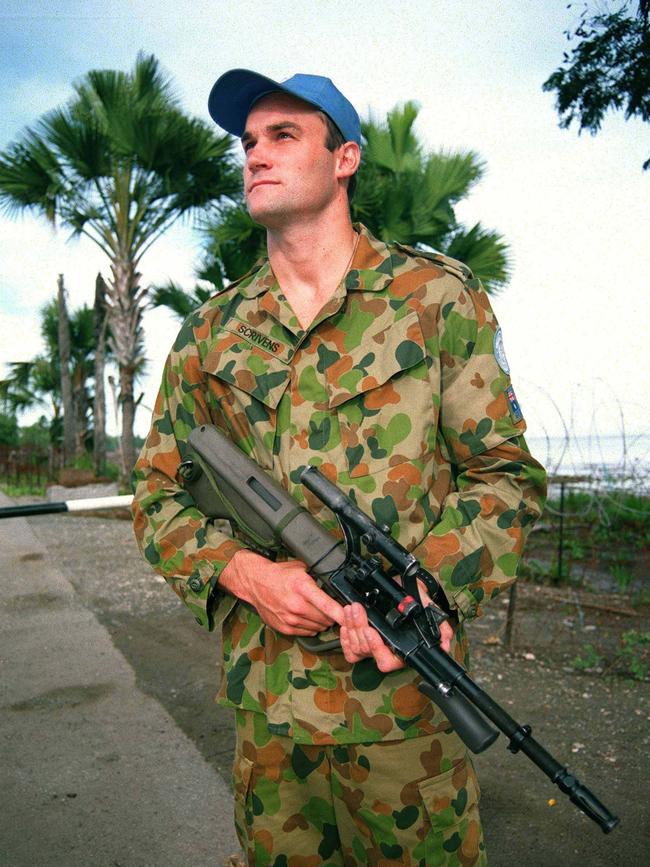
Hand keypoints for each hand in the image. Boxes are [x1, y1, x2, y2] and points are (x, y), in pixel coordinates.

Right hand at [219, 549, 344, 635]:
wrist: (255, 583)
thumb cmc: (279, 574)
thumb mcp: (301, 568)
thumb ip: (318, 577)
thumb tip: (336, 584)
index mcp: (302, 587)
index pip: (327, 604)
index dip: (341, 613)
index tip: (351, 617)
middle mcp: (296, 605)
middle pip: (325, 618)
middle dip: (333, 616)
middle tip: (334, 610)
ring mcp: (290, 619)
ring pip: (318, 627)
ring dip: (323, 622)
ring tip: (319, 612)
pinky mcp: (285, 628)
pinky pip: (307, 632)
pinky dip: (312, 627)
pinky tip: (308, 617)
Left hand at [339, 582, 453, 669]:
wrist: (403, 587)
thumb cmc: (415, 600)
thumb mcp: (429, 609)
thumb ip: (440, 628)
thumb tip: (445, 644)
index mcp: (401, 650)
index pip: (387, 662)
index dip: (377, 649)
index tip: (372, 631)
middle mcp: (386, 650)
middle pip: (366, 651)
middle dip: (359, 629)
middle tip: (357, 609)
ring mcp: (371, 647)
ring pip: (355, 647)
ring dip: (351, 626)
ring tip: (352, 607)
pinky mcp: (360, 640)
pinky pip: (348, 649)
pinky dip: (344, 637)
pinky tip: (345, 622)